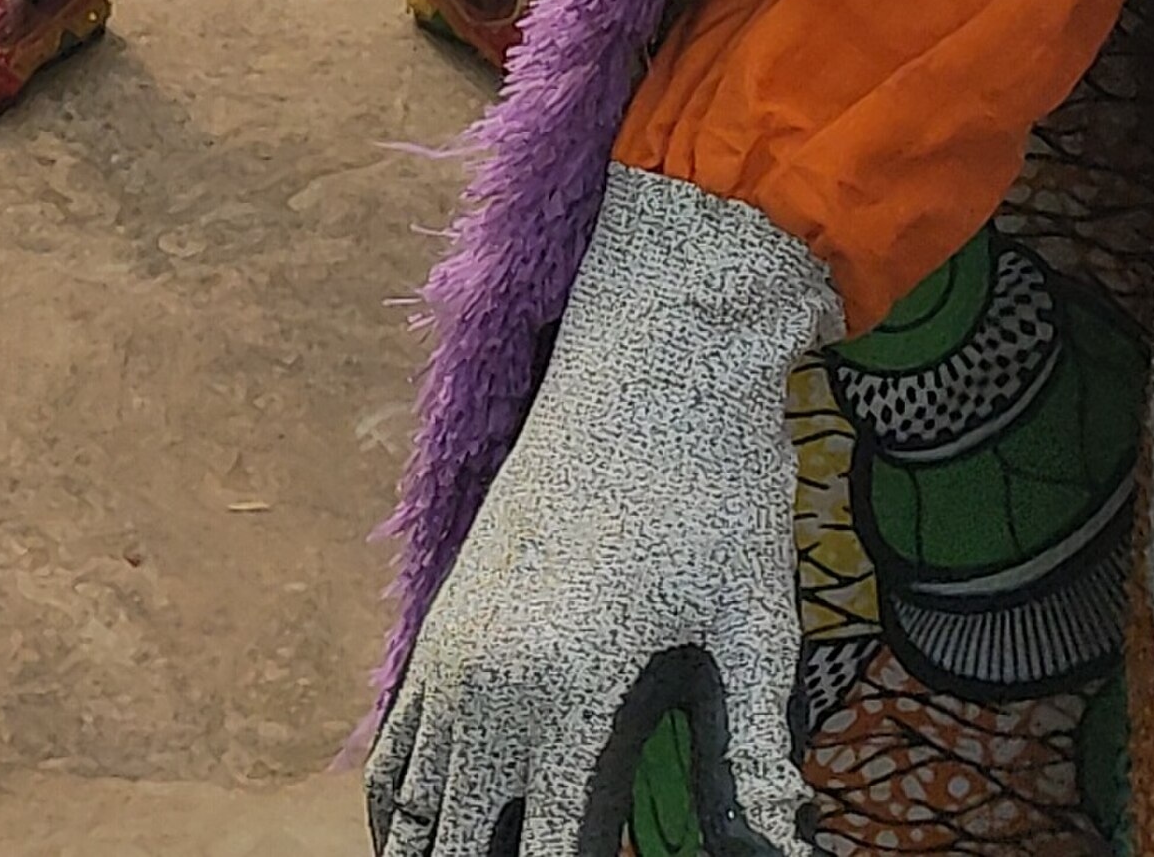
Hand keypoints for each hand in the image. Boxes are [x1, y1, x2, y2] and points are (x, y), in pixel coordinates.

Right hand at [367, 170, 839, 856]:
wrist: (656, 348)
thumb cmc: (720, 487)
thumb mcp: (756, 635)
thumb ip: (754, 770)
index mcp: (566, 695)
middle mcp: (484, 681)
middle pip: (463, 847)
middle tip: (561, 852)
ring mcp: (452, 647)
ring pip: (413, 813)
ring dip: (452, 847)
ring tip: (506, 852)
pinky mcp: (448, 618)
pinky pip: (397, 752)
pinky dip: (412, 811)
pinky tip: (453, 832)